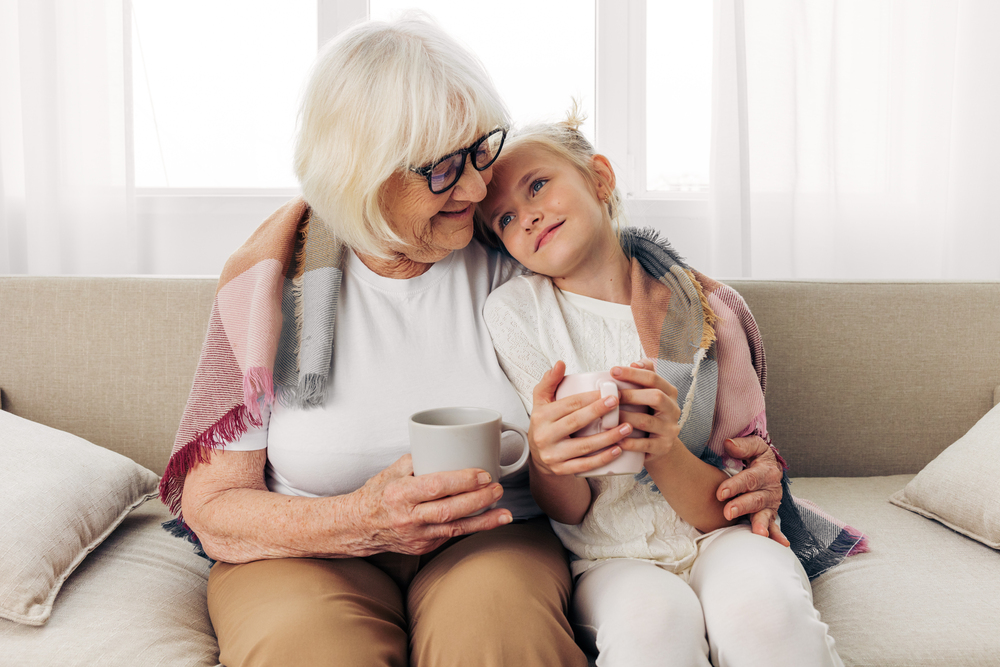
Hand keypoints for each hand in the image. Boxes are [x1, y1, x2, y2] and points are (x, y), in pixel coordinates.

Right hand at [353, 454, 511, 555]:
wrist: (358, 527)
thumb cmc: (376, 495)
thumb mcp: (392, 471)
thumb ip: (419, 460)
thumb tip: (447, 448)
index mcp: (400, 494)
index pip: (436, 486)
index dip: (462, 480)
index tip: (482, 473)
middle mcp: (408, 518)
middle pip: (450, 510)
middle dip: (479, 499)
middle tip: (497, 488)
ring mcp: (416, 536)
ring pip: (455, 528)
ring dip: (484, 521)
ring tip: (505, 512)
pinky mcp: (423, 547)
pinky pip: (451, 535)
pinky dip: (471, 527)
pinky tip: (488, 520)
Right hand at [528, 361, 630, 475]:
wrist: (540, 457)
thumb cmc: (546, 424)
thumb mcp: (542, 402)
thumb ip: (549, 381)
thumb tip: (560, 363)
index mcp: (541, 416)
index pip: (568, 404)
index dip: (589, 397)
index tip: (609, 391)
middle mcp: (544, 436)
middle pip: (575, 422)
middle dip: (598, 412)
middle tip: (619, 402)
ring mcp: (553, 455)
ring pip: (583, 446)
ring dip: (607, 437)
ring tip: (627, 427)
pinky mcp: (561, 470)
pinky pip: (585, 465)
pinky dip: (602, 459)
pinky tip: (618, 450)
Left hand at [607, 360, 682, 462]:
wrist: (660, 446)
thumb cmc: (648, 414)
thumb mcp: (649, 394)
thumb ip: (643, 376)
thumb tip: (634, 363)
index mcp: (669, 393)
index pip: (653, 378)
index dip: (633, 373)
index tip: (613, 371)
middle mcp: (673, 410)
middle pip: (656, 397)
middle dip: (632, 395)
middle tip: (612, 396)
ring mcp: (670, 429)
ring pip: (647, 421)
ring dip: (626, 418)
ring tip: (608, 417)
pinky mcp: (663, 447)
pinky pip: (646, 445)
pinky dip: (630, 442)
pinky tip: (616, 441)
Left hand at [717, 436, 789, 545]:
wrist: (769, 468)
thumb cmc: (757, 456)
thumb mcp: (754, 446)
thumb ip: (743, 445)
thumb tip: (728, 444)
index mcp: (766, 470)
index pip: (750, 478)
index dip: (735, 485)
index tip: (721, 492)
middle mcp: (771, 488)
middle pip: (756, 498)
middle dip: (742, 506)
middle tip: (728, 512)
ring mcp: (771, 503)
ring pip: (765, 514)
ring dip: (760, 523)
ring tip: (758, 533)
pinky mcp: (770, 514)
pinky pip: (774, 526)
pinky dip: (777, 535)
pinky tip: (781, 544)